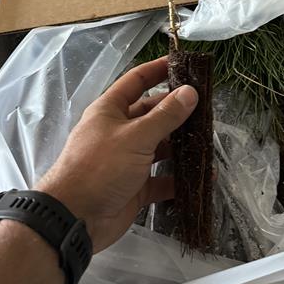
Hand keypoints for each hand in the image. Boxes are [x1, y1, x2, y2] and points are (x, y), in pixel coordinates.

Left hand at [37, 57, 197, 252]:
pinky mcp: (135, 187)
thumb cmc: (100, 167)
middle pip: (152, 114)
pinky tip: (201, 178)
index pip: (136, 81)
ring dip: (181, 146)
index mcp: (111, 111)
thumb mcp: (135, 136)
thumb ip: (165, 116)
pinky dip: (179, 179)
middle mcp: (119, 132)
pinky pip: (161, 179)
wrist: (75, 219)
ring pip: (159, 147)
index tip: (183, 64)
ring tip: (208, 143)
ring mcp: (127, 161)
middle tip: (207, 110)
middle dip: (177, 112)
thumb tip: (190, 92)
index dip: (158, 70)